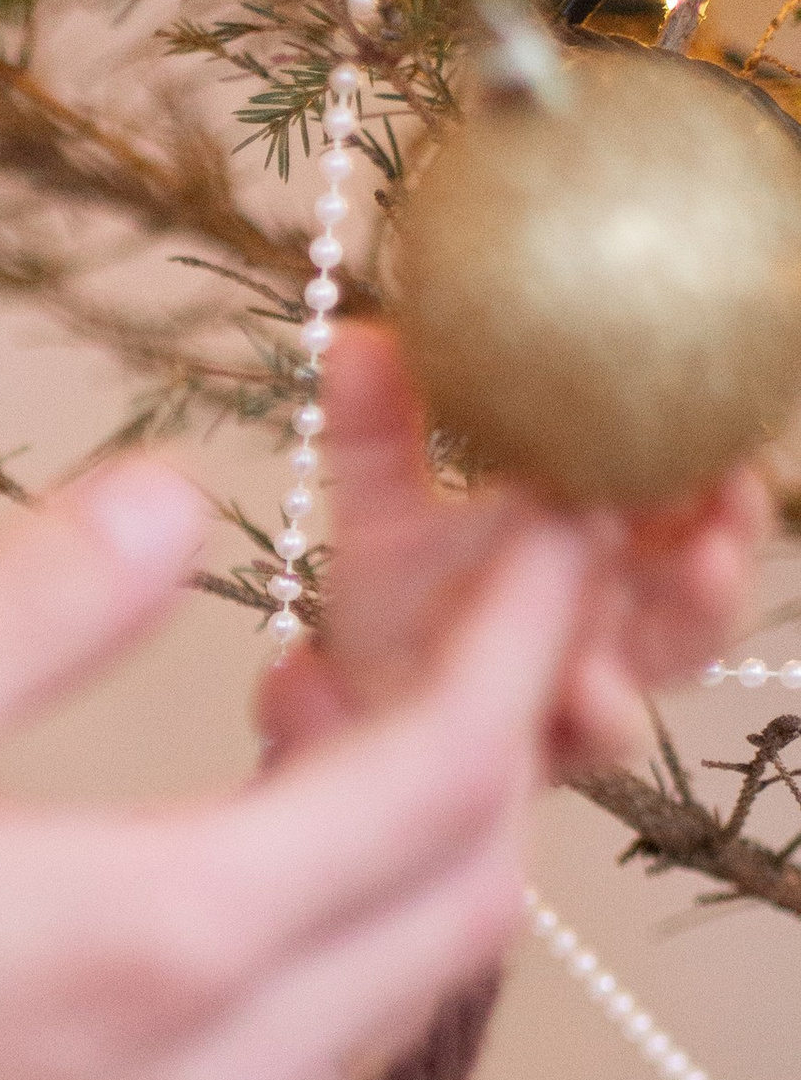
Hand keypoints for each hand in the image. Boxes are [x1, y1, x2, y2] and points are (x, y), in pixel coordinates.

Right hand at [0, 459, 585, 1079]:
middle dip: (481, 746)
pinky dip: (317, 966)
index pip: (445, 774)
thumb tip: (181, 495)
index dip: (512, 643)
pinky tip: (201, 899)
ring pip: (395, 1000)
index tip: (533, 550)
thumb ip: (36, 595)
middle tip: (414, 634)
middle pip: (467, 898)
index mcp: (163, 935)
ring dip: (392, 859)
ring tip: (291, 734)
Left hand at [259, 324, 764, 776]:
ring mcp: (597, 678)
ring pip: (681, 648)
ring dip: (704, 606)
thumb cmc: (392, 611)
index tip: (723, 406)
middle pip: (706, 566)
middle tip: (735, 485)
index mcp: (595, 546)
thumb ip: (375, 431)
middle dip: (735, 527)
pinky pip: (602, 733)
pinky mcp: (557, 743)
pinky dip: (606, 708)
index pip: (678, 493)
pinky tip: (592, 683)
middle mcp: (615, 611)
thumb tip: (359, 336)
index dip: (712, 455)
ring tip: (703, 565)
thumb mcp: (382, 511)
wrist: (345, 715)